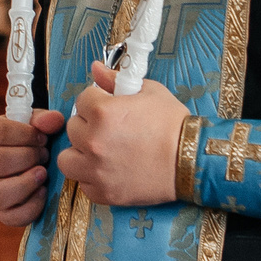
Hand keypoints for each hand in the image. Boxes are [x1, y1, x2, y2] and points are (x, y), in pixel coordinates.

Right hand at [0, 109, 66, 226]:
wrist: (24, 160)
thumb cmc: (25, 138)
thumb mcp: (32, 123)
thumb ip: (43, 119)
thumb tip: (53, 121)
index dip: (26, 134)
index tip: (42, 137)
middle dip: (28, 156)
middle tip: (44, 154)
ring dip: (27, 182)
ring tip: (43, 172)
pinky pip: (12, 216)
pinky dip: (32, 205)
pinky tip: (42, 190)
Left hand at [59, 62, 188, 208]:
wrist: (192, 160)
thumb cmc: (173, 125)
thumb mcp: (148, 91)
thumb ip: (115, 80)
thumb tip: (95, 68)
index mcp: (102, 112)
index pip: (81, 100)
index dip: (96, 101)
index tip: (108, 107)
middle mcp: (93, 141)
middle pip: (72, 128)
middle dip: (88, 125)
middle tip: (108, 129)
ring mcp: (96, 170)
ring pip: (67, 159)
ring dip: (80, 153)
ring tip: (99, 152)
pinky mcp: (103, 193)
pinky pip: (83, 184)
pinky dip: (92, 178)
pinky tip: (109, 171)